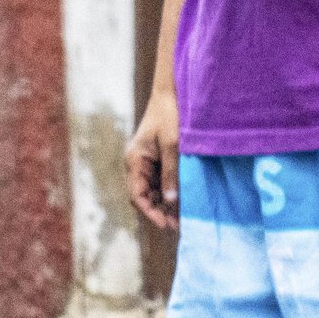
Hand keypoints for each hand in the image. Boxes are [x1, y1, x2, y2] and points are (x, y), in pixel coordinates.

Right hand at [126, 92, 180, 230]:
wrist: (172, 92)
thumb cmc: (169, 115)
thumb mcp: (172, 145)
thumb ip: (171, 173)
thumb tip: (169, 200)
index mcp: (134, 160)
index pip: (137, 195)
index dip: (150, 212)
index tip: (166, 224)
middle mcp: (138, 163)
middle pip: (145, 196)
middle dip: (159, 210)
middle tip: (178, 225)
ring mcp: (147, 161)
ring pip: (154, 190)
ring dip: (166, 203)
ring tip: (183, 216)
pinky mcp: (158, 158)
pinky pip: (161, 180)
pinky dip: (170, 191)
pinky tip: (183, 199)